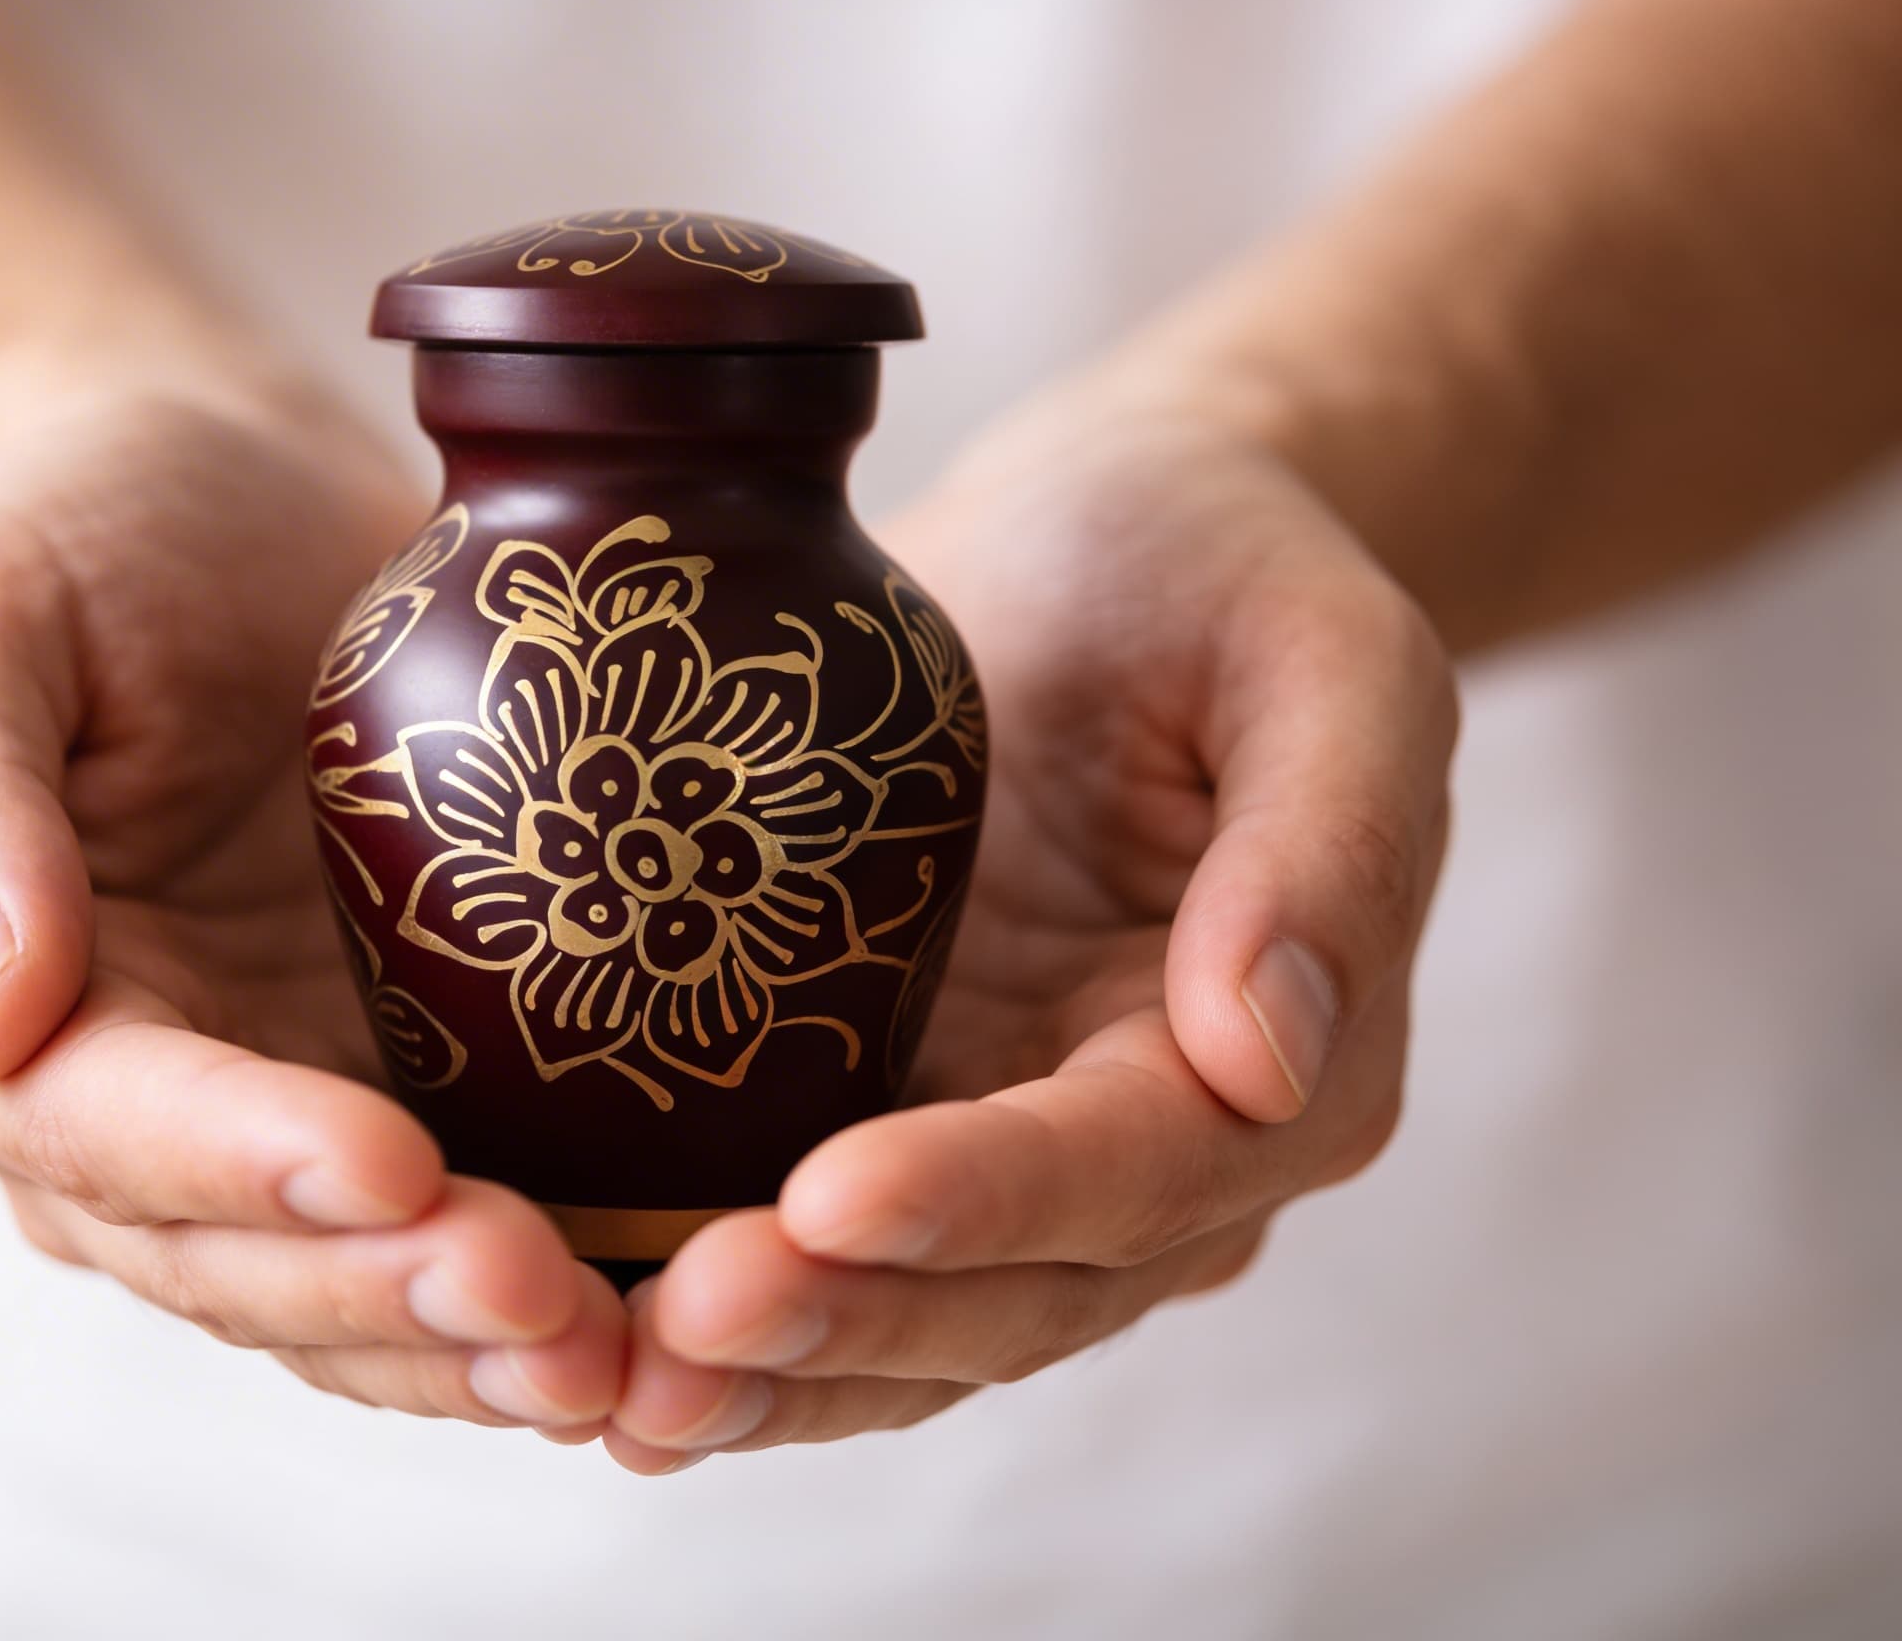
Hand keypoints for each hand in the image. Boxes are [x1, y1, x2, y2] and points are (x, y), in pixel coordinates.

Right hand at [0, 391, 626, 1429]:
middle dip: (387, 1293)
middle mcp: (121, 1116)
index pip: (105, 1127)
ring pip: (353, 1293)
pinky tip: (665, 1316)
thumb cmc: (91, 532)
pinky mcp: (398, 1103)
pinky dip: (550, 1291)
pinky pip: (457, 1236)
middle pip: (239, 1255)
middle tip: (548, 1301)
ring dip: (476, 1345)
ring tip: (618, 1354)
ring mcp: (267, 1128)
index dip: (244, 1166)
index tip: (389, 1169)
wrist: (239, 508)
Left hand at [600, 405, 1455, 1471]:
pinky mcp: (902, 1117)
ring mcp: (1019, 1152)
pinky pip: (823, 1259)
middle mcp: (1158, 1150)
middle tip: (682, 1322)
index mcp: (1286, 1061)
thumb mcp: (1319, 650)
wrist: (1100, 543)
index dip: (991, 1198)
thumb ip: (1329, 841)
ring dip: (776, 1371)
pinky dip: (732, 1324)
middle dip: (851, 1320)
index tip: (831, 1199)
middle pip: (1014, 1290)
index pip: (1138, 1169)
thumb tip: (1268, 1053)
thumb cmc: (1214, 563)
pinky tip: (601, 1355)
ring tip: (625, 1387)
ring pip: (914, 1320)